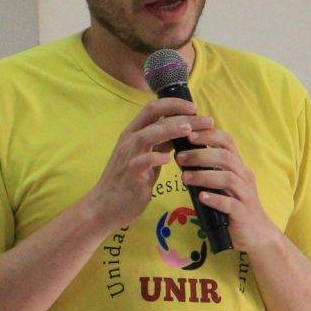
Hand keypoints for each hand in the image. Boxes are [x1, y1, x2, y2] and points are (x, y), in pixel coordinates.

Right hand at [83, 98, 202, 230]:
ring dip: (170, 130)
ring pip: (147, 135)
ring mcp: (128, 157)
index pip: (152, 108)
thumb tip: (181, 130)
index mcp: (133, 133)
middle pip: (154, 117)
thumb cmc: (127, 182)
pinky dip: (156, 158)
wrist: (103, 207)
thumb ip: (160, 143)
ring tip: (190, 129)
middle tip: (206, 120)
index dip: (174, 104)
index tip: (194, 108)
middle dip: (182, 116)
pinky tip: (170, 159)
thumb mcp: (145, 157)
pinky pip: (143, 162)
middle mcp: (128, 140)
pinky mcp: (130, 175)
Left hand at [177, 127, 281, 252]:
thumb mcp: (223, 186)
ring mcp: (246, 195)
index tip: (189, 134)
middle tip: (180, 158)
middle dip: (201, 155)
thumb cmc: (234, 207)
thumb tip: (183, 158)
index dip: (209, 135)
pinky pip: (230, 204)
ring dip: (204, 176)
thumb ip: (209, 172)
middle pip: (226, 158)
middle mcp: (244, 177)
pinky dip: (215, 199)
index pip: (228, 142)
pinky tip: (201, 197)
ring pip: (228, 178)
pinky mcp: (243, 213)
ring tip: (184, 178)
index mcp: (238, 167)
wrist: (257, 235)